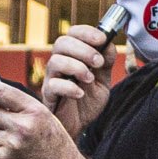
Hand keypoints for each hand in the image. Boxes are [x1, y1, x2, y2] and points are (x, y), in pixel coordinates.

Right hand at [41, 25, 113, 139]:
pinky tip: (80, 94)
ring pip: (55, 61)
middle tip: (98, 62)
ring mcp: (52, 79)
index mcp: (72, 56)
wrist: (81, 126)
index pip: (72, 34)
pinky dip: (69, 87)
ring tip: (90, 79)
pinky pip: (52, 86)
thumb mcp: (103, 80)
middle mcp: (59, 64)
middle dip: (83, 49)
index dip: (86, 32)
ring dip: (76, 67)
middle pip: (61, 43)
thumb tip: (108, 43)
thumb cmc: (88, 101)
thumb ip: (105, 62)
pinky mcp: (48, 97)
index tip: (102, 38)